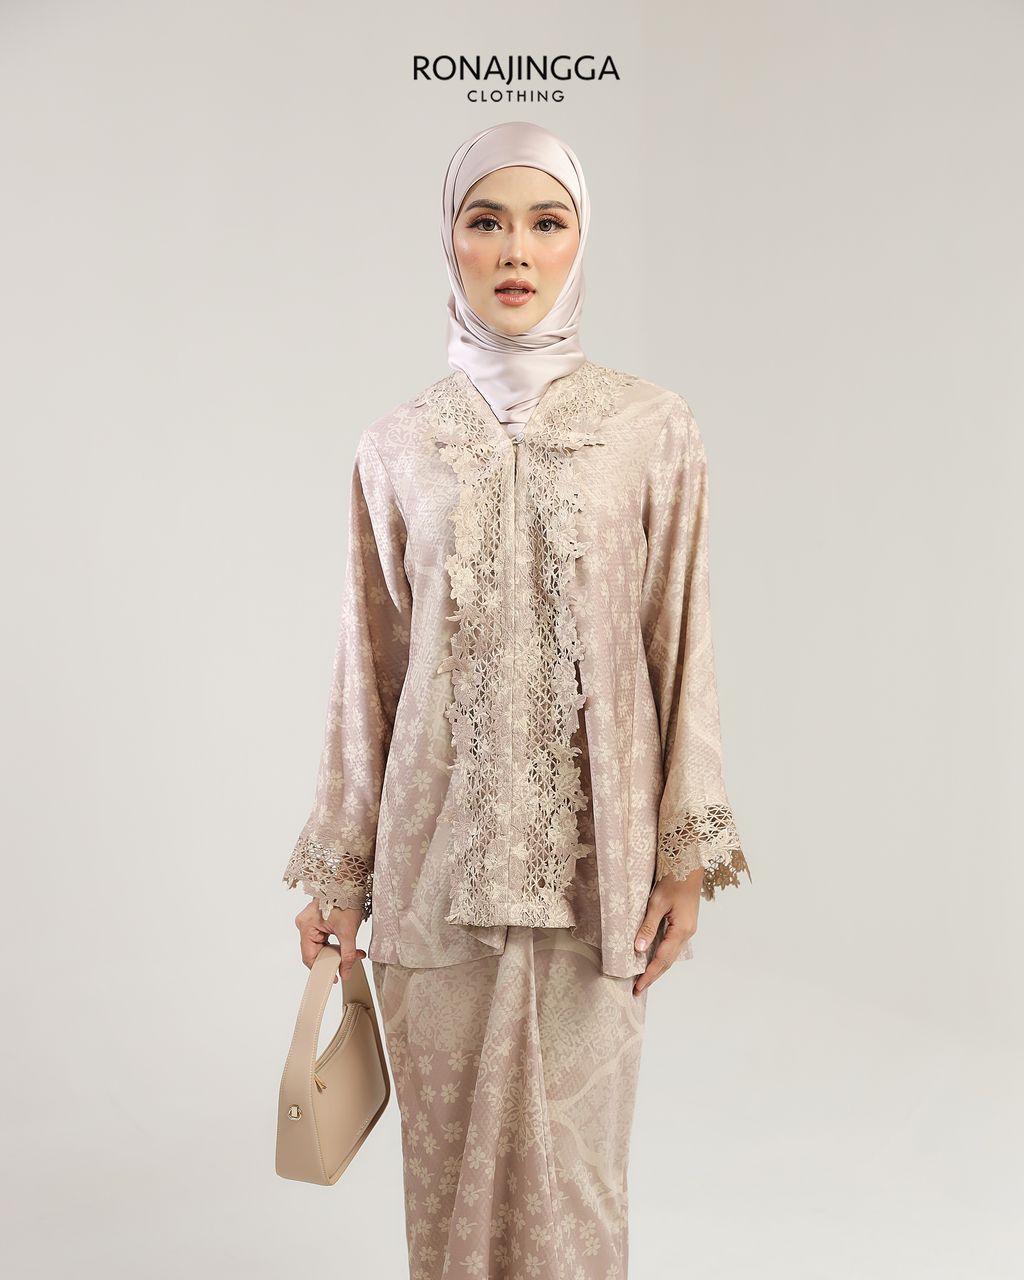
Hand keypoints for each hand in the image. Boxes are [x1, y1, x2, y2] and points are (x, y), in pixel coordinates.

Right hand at [294, 898, 365, 982]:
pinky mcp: (317, 920)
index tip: (334, 978)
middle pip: (315, 952)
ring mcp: (310, 921)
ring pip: (321, 946)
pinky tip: (347, 944)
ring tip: (354, 951)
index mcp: (306, 925)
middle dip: (334, 959)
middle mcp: (304, 924)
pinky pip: (323, 938)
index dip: (322, 969)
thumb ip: (347, 955)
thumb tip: (345, 973)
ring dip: (337, 951)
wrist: (351, 881)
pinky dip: (335, 943)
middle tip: (350, 962)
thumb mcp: (349, 931)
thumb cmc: (347, 899)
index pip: (309, 957)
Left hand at [631, 867, 700, 995]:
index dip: (649, 974)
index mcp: (681, 930)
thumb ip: (648, 926)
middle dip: (653, 975)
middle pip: (668, 961)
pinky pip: (673, 945)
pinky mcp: (685, 923)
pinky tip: (653, 956)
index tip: (638, 987)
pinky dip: (662, 955)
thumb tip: (638, 948)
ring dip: (658, 967)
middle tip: (638, 989)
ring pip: (671, 954)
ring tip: (644, 977)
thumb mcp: (657, 902)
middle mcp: (687, 933)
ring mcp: (687, 929)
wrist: (688, 864)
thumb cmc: (673, 879)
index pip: (662, 959)